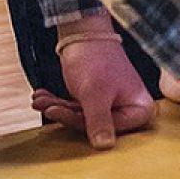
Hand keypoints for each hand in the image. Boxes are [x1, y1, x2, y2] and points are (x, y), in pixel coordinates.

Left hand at [36, 16, 154, 148]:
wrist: (82, 31)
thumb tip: (104, 147)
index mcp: (139, 106)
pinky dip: (59, 102)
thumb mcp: (95, 93)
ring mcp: (112, 103)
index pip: (114, 130)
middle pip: (95, 125)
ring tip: (40, 99)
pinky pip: (77, 108)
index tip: (64, 114)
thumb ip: (99, 121)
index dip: (87, 124)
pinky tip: (42, 97)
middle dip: (66, 114)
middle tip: (48, 107)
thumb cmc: (95, 58)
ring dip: (58, 108)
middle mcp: (128, 106)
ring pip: (82, 117)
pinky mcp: (97, 99)